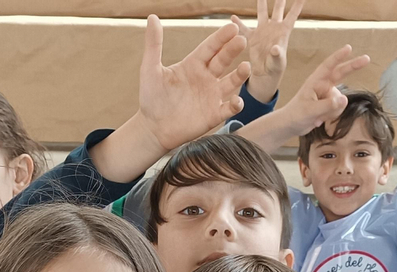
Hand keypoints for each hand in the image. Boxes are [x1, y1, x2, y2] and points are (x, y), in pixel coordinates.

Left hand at [135, 18, 251, 156]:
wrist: (153, 128)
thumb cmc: (152, 97)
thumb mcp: (150, 69)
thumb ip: (154, 44)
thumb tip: (152, 17)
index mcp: (193, 64)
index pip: (210, 47)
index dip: (221, 38)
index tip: (232, 27)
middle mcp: (206, 77)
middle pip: (223, 60)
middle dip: (233, 50)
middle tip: (242, 39)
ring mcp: (212, 96)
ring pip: (230, 82)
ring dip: (239, 75)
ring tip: (245, 67)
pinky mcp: (213, 115)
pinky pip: (228, 109)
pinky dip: (235, 105)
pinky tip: (237, 101)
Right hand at [245, 0, 303, 103]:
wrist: (265, 74)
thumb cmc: (275, 68)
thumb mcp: (277, 62)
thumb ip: (277, 54)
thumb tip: (275, 48)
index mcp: (283, 32)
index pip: (292, 15)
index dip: (297, 4)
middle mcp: (273, 28)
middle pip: (278, 8)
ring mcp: (262, 31)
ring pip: (262, 13)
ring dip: (261, 3)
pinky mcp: (252, 38)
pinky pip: (244, 28)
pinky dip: (238, 23)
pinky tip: (232, 17)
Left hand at [280, 44, 371, 135]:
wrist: (291, 125)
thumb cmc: (296, 115)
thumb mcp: (310, 110)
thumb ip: (328, 105)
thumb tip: (345, 99)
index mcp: (315, 81)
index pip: (328, 66)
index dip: (339, 57)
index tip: (349, 48)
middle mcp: (323, 85)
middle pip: (341, 73)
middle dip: (353, 66)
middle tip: (367, 58)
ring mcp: (327, 95)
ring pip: (340, 101)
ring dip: (332, 111)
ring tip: (317, 117)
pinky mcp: (330, 104)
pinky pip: (338, 109)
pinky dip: (331, 116)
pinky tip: (319, 119)